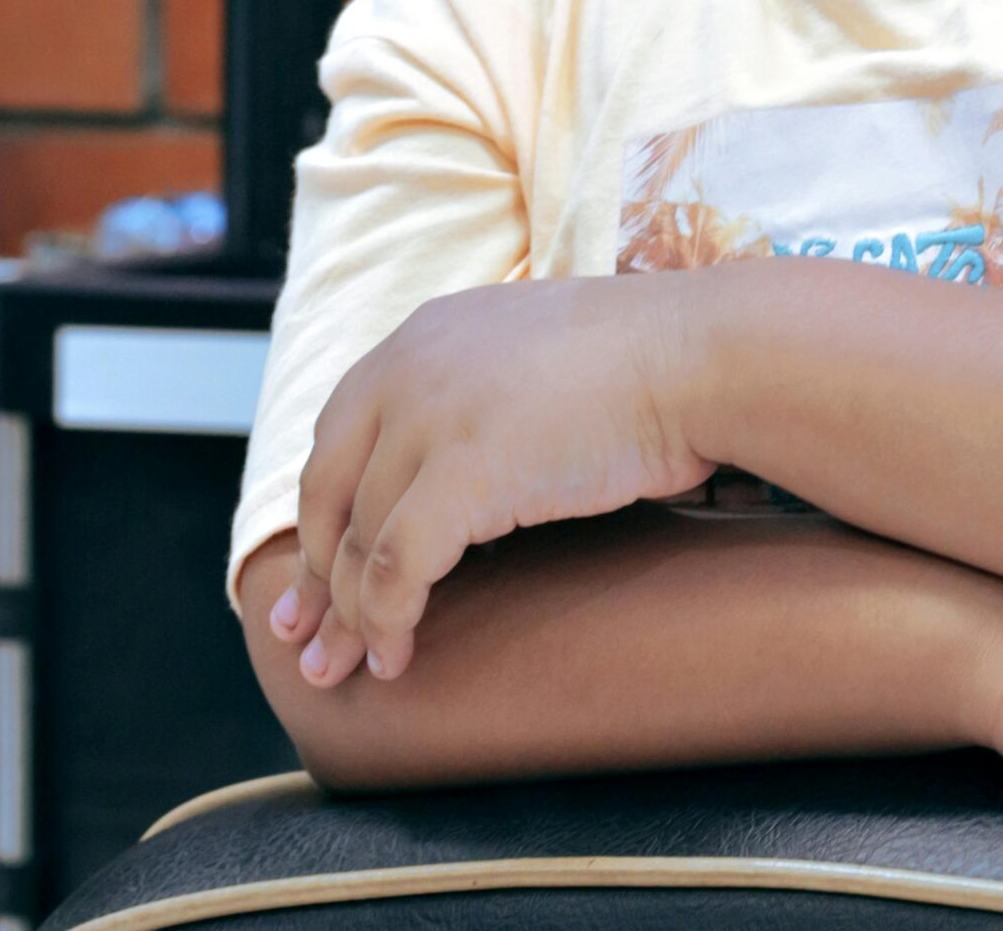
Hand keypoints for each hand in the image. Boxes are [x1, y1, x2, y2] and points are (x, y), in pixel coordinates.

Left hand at [270, 277, 715, 687]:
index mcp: (425, 335)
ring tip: (351, 667)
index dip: (322, 511)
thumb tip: (458, 485)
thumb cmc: (644, 364)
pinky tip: (398, 654)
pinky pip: (397, 567)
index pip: (341, 434)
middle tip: (305, 638)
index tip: (312, 572)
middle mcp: (410, 368)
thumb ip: (476, 400)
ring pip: (359, 539)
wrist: (696, 357)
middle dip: (315, 573)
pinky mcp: (462, 474)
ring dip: (350, 615)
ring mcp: (432, 418)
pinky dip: (388, 620)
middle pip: (331, 489)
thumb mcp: (529, 360)